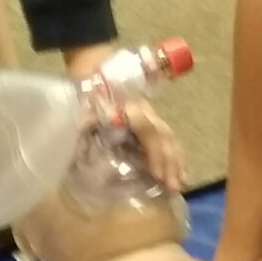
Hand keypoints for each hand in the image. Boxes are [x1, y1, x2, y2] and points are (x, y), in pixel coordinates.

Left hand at [62, 46, 187, 192]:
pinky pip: (168, 141)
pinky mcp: (152, 124)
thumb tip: (83, 132)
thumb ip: (82, 120)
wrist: (94, 72)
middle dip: (169, 162)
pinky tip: (182, 176)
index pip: (145, 127)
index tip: (156, 174)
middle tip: (173, 188)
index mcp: (126, 104)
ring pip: (169, 138)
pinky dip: (176, 159)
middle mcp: (143, 109)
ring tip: (180, 187)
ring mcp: (150, 116)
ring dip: (176, 163)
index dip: (153, 150)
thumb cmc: (85, 94)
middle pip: (162, 135)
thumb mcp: (78, 106)